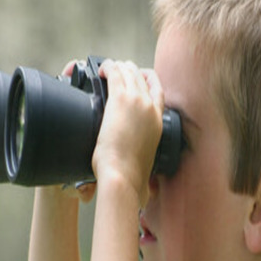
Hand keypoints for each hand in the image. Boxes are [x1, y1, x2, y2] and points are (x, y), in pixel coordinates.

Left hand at [92, 59, 163, 206]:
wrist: (123, 176)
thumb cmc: (131, 178)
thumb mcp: (147, 170)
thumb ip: (149, 176)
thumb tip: (149, 194)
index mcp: (160, 122)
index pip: (158, 90)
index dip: (146, 80)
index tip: (135, 79)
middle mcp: (151, 108)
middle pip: (143, 76)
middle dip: (129, 71)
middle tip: (116, 73)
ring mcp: (137, 102)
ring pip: (129, 70)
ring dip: (118, 67)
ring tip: (106, 70)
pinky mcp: (120, 100)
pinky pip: (115, 72)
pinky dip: (107, 68)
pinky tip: (100, 70)